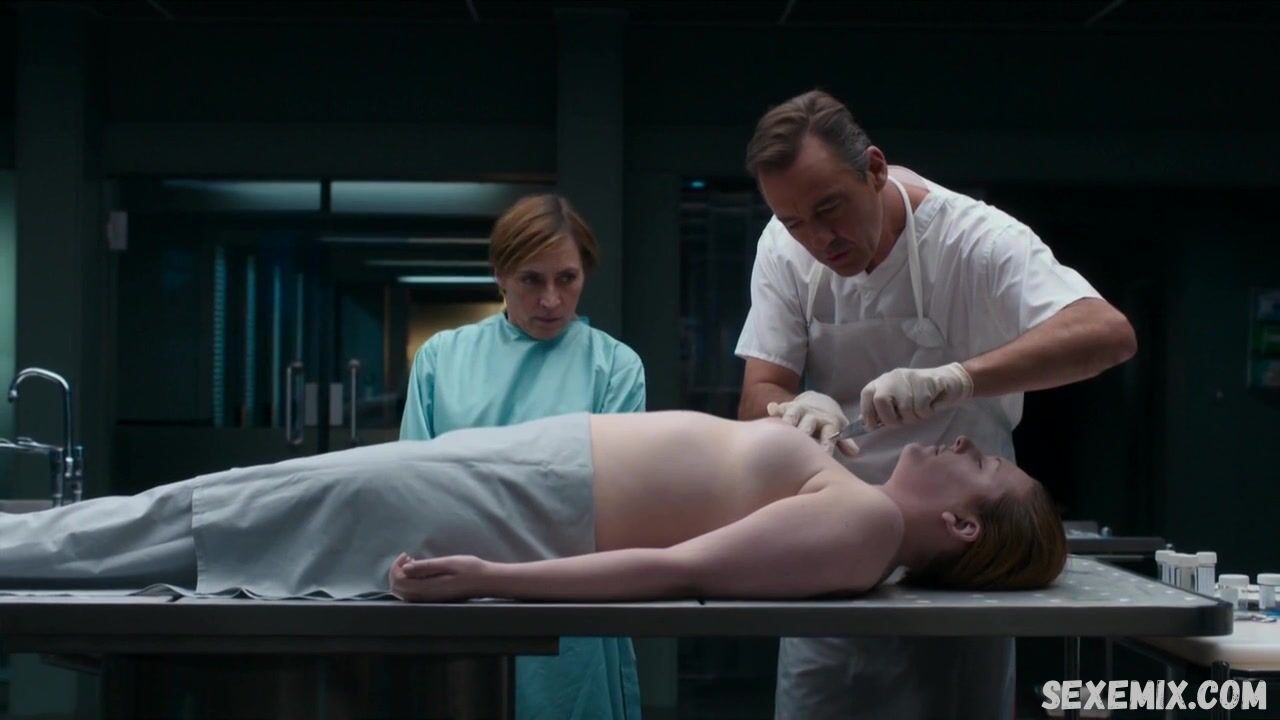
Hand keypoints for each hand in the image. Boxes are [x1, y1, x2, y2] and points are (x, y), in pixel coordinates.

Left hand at [389, 552, 488, 601]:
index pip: (400, 582)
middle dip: (397, 572)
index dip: (397, 567)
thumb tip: (405, 569)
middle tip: (408, 557)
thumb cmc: (471, 569)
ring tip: (412, 562)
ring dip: (403, 576)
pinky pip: (413, 593)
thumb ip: (427, 567)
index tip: (407, 554)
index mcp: (428, 588)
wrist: (487, 581)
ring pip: (404, 593)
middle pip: (398, 589)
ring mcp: (429, 599)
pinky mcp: (434, 598)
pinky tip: (419, 570)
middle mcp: (426, 597)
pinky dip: (410, 581)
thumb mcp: (449, 563)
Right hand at [767, 390, 859, 456]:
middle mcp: (813, 416)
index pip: (828, 435)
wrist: (818, 400)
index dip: (825, 444)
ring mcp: (800, 409)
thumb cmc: (828, 423)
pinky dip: (775, 409)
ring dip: (789, 420)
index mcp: (828, 423)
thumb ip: (844, 442)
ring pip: (793, 414)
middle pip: (808, 424)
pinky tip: (770, 410)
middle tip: (800, 441)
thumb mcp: (838, 430)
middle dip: (804, 432)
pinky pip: (780, 407)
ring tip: (783, 427)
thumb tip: (854, 453)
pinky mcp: (786, 406)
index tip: (823, 455)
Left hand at [859, 362, 973, 427]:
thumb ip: (882, 409)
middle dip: (890, 418)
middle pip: (881, 401)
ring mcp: (908, 379)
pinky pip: (921, 408)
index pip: (867, 395)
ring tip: (920, 411)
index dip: (868, 413)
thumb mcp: (898, 400)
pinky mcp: (925, 383)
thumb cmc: (919, 396)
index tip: (873, 427)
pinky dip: (926, 413)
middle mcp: (893, 378)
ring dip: (913, 418)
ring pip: (904, 408)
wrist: (948, 381)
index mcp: (883, 382)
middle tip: (902, 421)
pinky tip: (930, 406)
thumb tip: (866, 423)